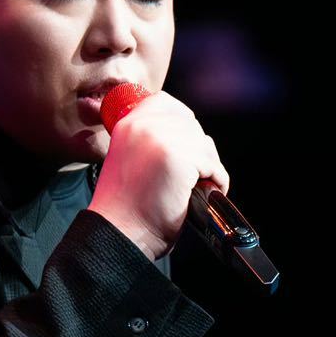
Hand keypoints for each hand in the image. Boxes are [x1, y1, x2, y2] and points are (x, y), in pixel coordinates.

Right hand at [88, 89, 228, 258]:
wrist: (119, 233)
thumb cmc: (125, 207)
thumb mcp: (129, 159)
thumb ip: (149, 140)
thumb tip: (187, 135)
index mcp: (128, 124)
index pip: (165, 103)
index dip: (181, 123)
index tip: (185, 146)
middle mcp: (144, 125)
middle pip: (190, 124)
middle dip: (197, 150)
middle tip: (194, 175)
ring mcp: (163, 139)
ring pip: (203, 144)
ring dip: (207, 167)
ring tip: (197, 186)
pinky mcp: (180, 158)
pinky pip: (212, 166)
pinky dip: (215, 182)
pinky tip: (204, 194)